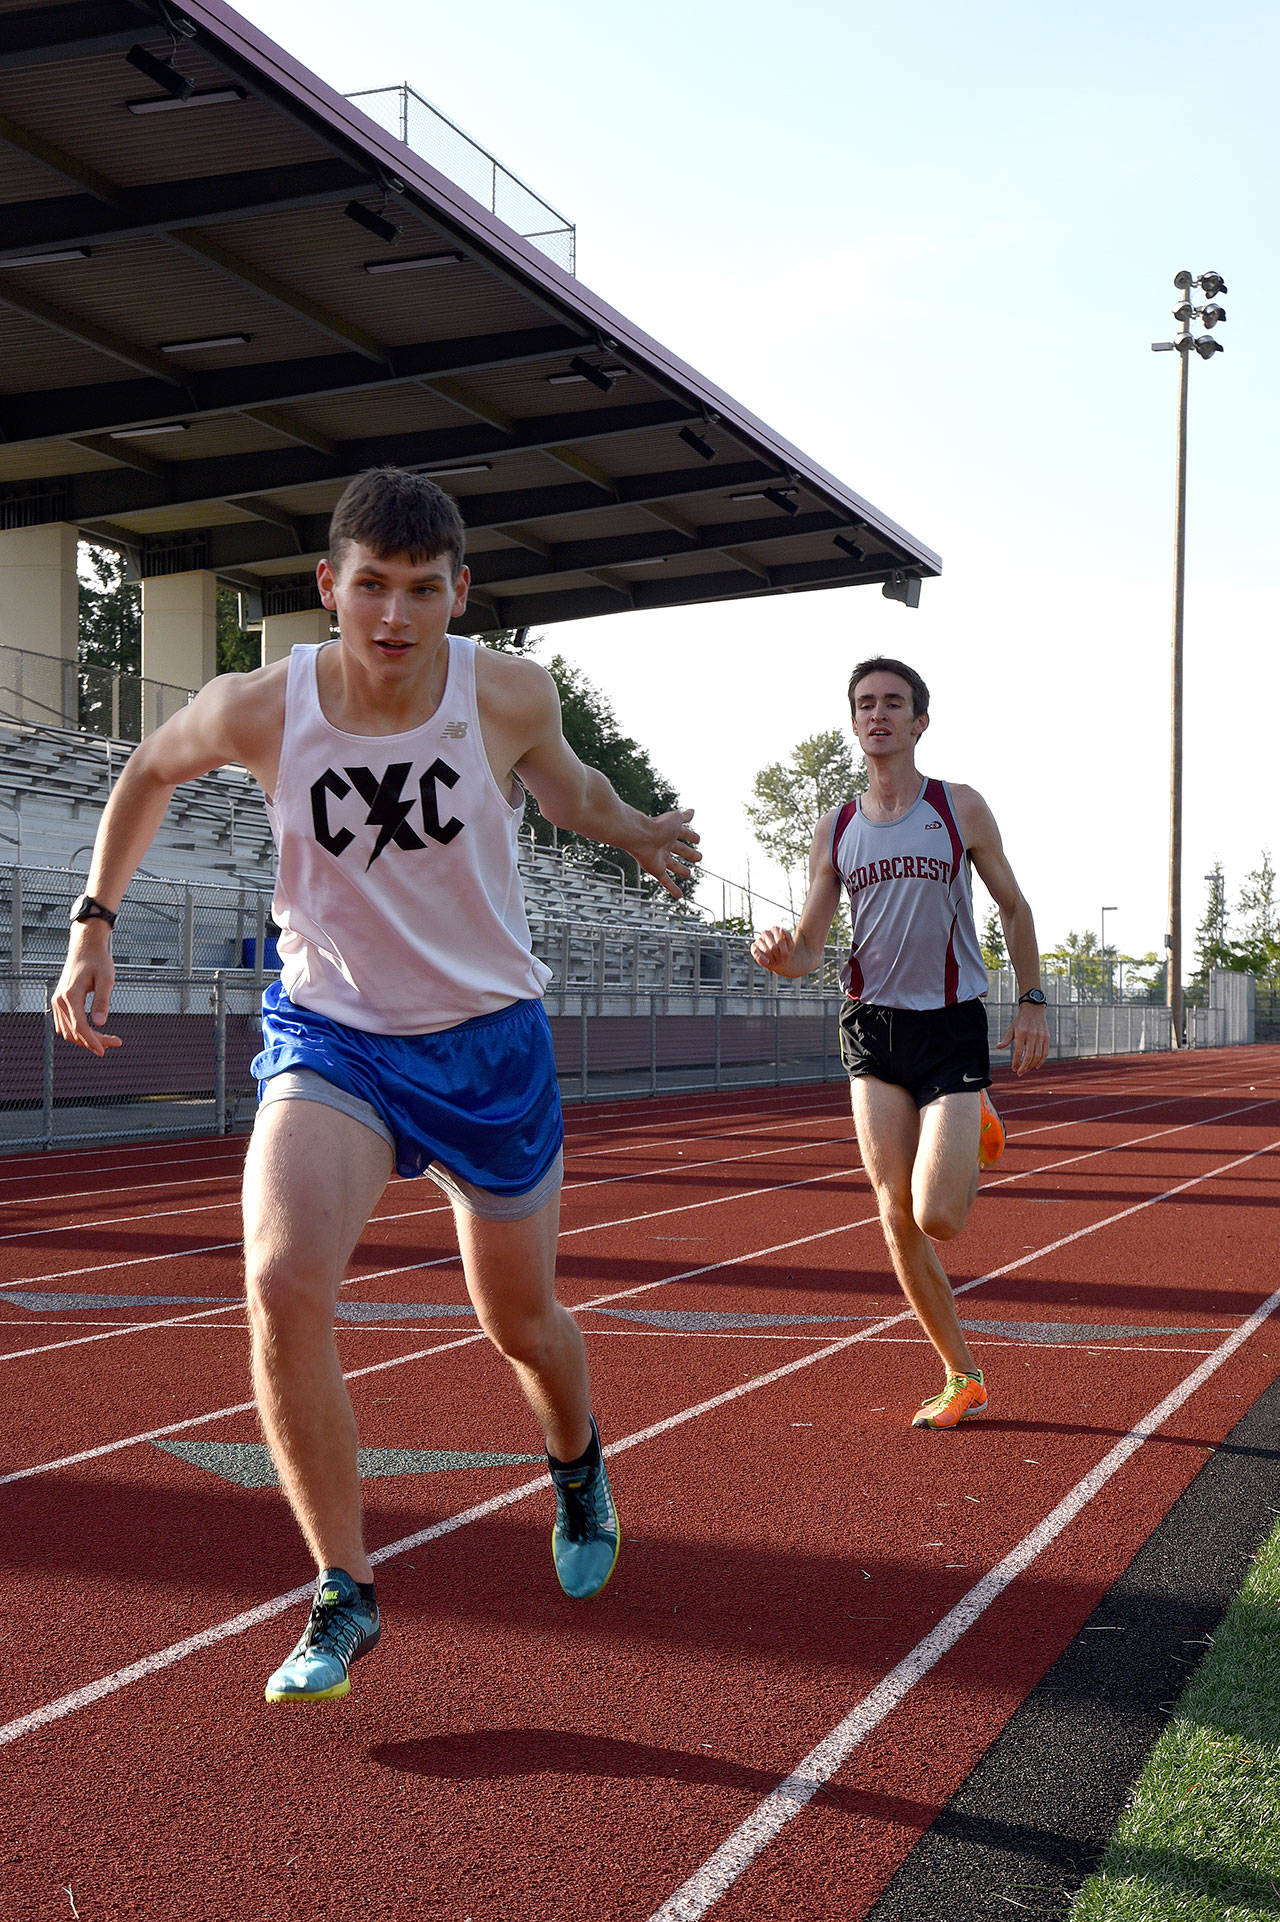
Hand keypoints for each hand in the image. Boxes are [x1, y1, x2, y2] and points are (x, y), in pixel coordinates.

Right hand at [52, 935, 121, 1055]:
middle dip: (93, 1041)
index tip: (104, 1051)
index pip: (79, 1026)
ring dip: (86, 1039)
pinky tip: (95, 1033)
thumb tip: (100, 1023)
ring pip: (68, 1031)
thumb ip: (102, 1001)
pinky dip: (79, 1032)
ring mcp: (57, 1003)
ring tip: (109, 1039)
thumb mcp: (106, 979)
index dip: (92, 1040)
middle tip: (116, 1043)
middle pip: (74, 1032)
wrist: (84, 948)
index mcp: (70, 996)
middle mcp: (59, 1001)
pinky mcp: (59, 1003)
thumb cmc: (98, 961)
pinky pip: (65, 1025)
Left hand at [636, 807, 699, 899]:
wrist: (640, 835)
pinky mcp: (657, 869)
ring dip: (681, 870)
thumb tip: (693, 811)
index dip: (692, 836)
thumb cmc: (657, 825)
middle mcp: (665, 845)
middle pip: (680, 850)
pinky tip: (679, 896)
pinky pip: (666, 880)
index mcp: (670, 832)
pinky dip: (673, 888)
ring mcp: (661, 858)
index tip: (698, 840)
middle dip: (689, 853)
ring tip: (688, 874)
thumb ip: (684, 816)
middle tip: (699, 857)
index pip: (684, 834)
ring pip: (674, 865)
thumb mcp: (675, 819)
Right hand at [751, 925, 795, 975]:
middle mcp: (766, 933)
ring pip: (766, 951)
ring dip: (772, 958)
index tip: (786, 956)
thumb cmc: (786, 951)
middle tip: (781, 960)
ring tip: (775, 961)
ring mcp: (759, 939)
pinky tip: (767, 962)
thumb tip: (781, 929)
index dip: (783, 950)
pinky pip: (756, 952)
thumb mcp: (791, 945)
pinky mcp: (754, 946)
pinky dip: (762, 959)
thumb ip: (788, 937)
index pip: (780, 941)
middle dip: (778, 955)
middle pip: (773, 947)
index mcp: (775, 929)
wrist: (780, 961)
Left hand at [997, 1004, 1049, 1074]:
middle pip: (1029, 1056)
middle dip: (1024, 1067)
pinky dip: (1041, 1061)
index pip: (1018, 1051)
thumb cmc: (1020, 1020)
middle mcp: (1032, 1035)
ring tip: (1026, 1070)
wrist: (1034, 1009)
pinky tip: (1036, 1066)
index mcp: (1021, 1033)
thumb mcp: (1011, 1028)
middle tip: (1019, 1073)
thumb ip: (1006, 1039)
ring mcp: (1040, 1037)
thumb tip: (998, 1047)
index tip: (1013, 1069)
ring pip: (1038, 1056)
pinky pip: (1045, 1052)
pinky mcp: (1047, 1038)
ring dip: (1032, 1065)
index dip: (1016, 1062)